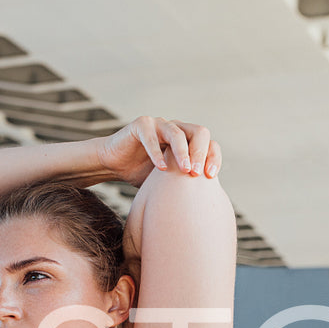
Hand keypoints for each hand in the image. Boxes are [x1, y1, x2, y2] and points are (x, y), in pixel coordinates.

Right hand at [93, 116, 221, 188]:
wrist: (115, 165)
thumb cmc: (143, 173)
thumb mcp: (169, 181)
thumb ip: (186, 184)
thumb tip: (207, 203)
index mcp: (187, 139)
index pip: (210, 143)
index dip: (213, 157)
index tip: (211, 176)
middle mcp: (176, 128)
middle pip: (199, 132)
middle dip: (201, 153)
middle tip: (197, 174)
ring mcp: (159, 124)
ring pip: (177, 133)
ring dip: (183, 152)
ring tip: (185, 170)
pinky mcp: (141, 125)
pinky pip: (151, 137)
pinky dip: (156, 153)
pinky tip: (161, 168)